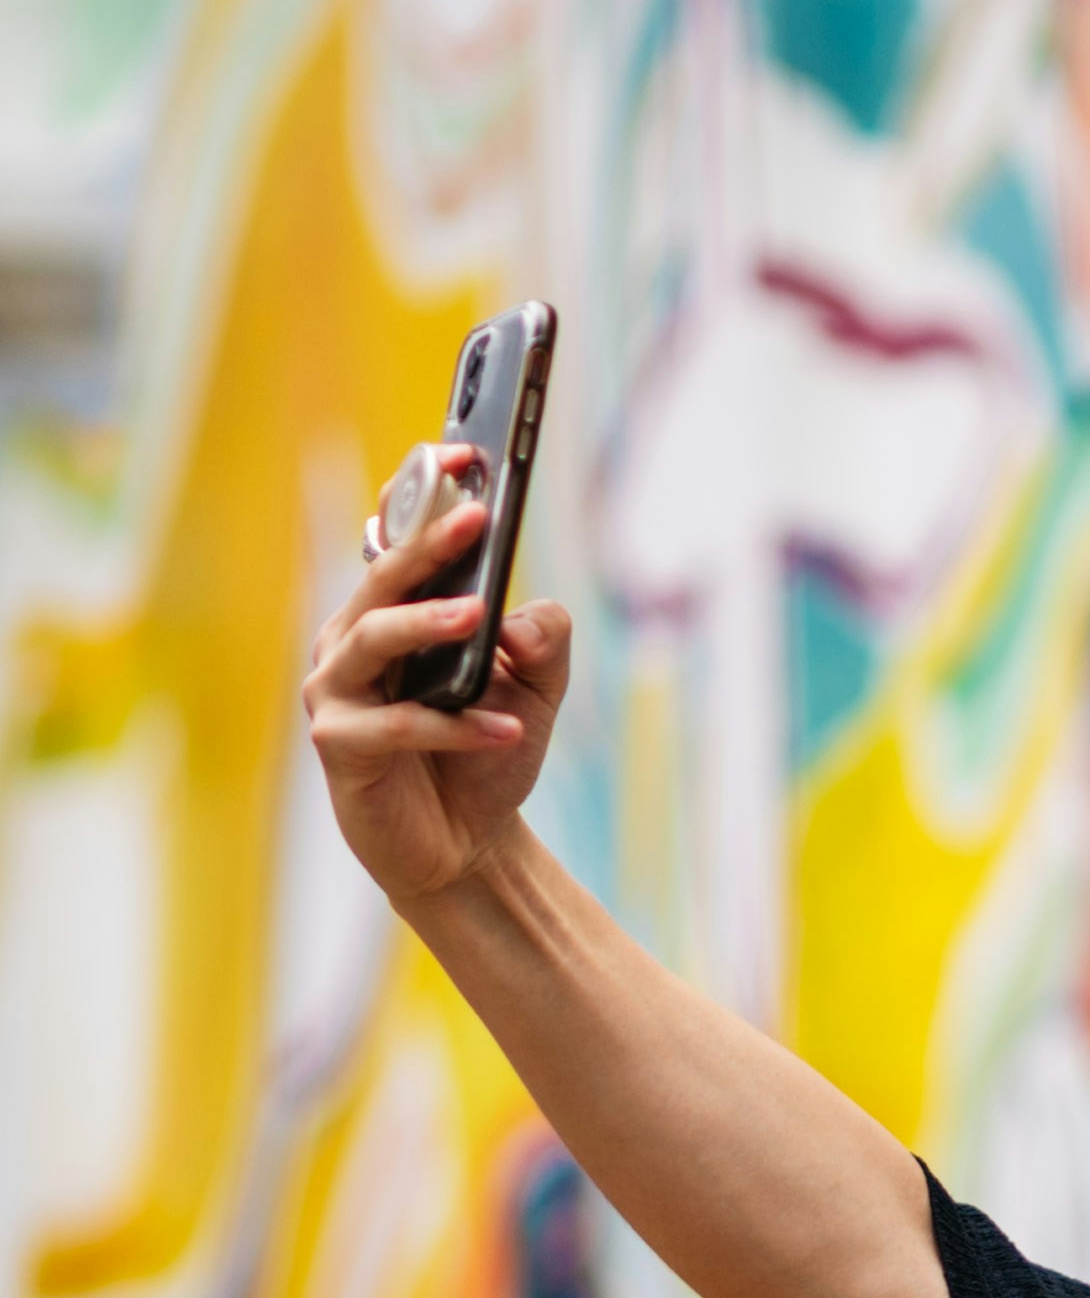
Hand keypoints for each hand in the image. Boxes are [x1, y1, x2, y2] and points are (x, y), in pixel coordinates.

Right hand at [302, 458, 568, 910]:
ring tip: (478, 617)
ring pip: (372, 638)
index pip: (394, 538)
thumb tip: (520, 618)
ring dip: (426, 624)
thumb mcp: (538, 691)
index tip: (464, 452)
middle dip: (427, 543)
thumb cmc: (487, 755)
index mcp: (391, 613)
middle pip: (382, 578)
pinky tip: (508, 731)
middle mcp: (352, 642)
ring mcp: (337, 693)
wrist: (466, 845)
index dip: (421, 491)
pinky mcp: (340, 747)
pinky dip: (454, 725)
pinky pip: (395, 725)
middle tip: (475, 517)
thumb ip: (544, 642)